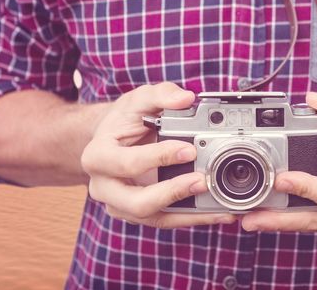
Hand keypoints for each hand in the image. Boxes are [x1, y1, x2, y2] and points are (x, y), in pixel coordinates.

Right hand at [81, 82, 235, 227]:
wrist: (114, 140)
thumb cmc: (125, 120)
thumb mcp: (139, 99)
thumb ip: (161, 94)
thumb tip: (186, 98)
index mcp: (97, 157)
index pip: (127, 163)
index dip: (159, 158)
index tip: (189, 149)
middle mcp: (104, 186)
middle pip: (137, 202)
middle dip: (173, 193)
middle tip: (202, 181)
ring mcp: (120, 205)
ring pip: (154, 219)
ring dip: (189, 213)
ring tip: (219, 206)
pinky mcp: (139, 214)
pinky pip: (167, 221)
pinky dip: (194, 218)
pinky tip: (219, 213)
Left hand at [241, 92, 316, 235]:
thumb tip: (314, 100)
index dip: (309, 190)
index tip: (282, 179)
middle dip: (283, 220)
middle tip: (251, 218)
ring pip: (311, 224)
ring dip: (280, 223)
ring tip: (249, 220)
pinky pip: (310, 221)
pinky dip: (286, 219)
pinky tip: (262, 215)